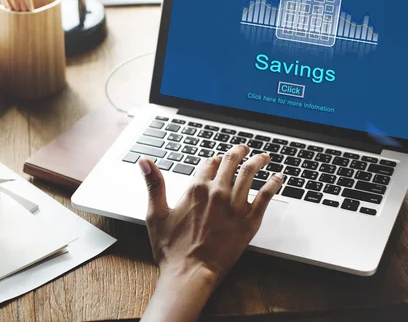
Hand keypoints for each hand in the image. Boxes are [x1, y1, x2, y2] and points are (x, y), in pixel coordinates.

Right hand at [139, 145, 283, 321]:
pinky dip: (274, 183)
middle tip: (244, 149)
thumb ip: (154, 184)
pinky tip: (279, 178)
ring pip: (250, 173)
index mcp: (196, 189)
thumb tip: (144, 161)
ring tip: (264, 157)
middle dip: (238, 152)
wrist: (190, 273)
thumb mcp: (156, 214)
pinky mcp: (249, 220)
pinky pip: (266, 195)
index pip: (208, 163)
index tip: (217, 159)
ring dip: (258, 161)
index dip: (213, 159)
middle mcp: (217, 192)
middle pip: (231, 162)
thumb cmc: (171, 249)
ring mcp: (235, 206)